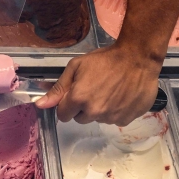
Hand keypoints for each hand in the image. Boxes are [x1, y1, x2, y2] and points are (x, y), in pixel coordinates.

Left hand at [34, 43, 161, 125]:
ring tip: (110, 90)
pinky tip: (121, 95)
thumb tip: (40, 104)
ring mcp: (112, 118)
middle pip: (81, 118)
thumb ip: (58, 88)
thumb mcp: (77, 67)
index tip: (75, 95)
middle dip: (84, 107)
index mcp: (79, 99)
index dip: (67, 105)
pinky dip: (116, 110)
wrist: (138, 58)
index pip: (63, 115)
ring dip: (101, 109)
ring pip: (99, 119)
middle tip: (94, 89)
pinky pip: (115, 119)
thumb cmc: (106, 59)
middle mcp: (94, 112)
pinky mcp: (126, 119)